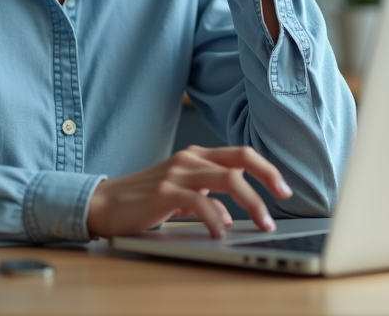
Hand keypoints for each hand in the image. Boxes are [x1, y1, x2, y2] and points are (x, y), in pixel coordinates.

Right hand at [86, 145, 292, 238]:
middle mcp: (190, 159)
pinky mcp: (164, 192)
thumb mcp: (181, 196)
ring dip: (251, 203)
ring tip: (263, 223)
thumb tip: (230, 217)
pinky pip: (200, 202)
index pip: (241, 155)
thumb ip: (206, 200)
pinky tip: (221, 234)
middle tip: (283, 198)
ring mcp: (177, 173)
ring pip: (227, 180)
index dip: (266, 169)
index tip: (284, 189)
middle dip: (267, 177)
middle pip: (240, 159)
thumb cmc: (144, 201)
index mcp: (197, 156)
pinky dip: (215, 219)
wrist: (104, 204)